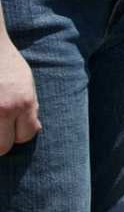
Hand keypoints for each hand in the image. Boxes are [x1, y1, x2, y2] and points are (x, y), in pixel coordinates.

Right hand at [0, 41, 39, 156]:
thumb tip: (33, 130)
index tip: (15, 126)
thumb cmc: (7, 64)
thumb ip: (30, 108)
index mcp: (22, 103)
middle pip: (2, 147)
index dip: (21, 133)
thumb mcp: (27, 83)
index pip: (25, 136)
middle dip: (3, 141)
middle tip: (0, 128)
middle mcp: (2, 109)